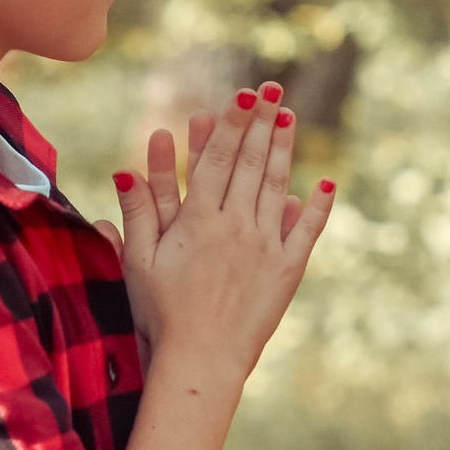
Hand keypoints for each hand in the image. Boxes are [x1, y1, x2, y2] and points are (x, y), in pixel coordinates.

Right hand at [107, 83, 334, 393]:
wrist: (202, 360)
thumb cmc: (162, 314)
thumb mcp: (140, 262)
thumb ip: (138, 214)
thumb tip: (125, 170)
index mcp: (199, 221)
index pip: (216, 160)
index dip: (230, 125)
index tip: (243, 96)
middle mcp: (236, 226)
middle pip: (250, 164)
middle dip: (260, 123)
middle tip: (273, 89)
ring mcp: (265, 247)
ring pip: (277, 187)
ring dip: (284, 150)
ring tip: (289, 118)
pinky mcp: (287, 271)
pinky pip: (306, 232)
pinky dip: (316, 206)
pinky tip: (324, 184)